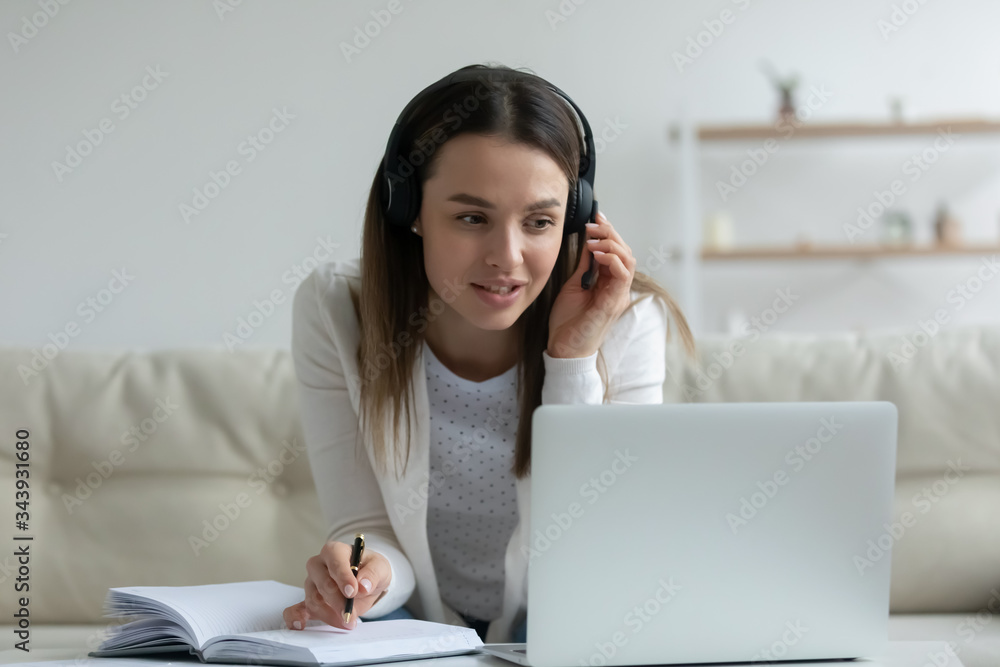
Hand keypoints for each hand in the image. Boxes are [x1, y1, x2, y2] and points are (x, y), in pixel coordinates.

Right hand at [282, 540, 390, 630]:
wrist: (366, 581)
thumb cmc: (370, 569)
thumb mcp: (380, 567)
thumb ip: (373, 574)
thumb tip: (363, 586)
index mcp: (335, 551)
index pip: (335, 561)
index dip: (343, 577)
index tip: (352, 592)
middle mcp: (319, 565)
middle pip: (323, 583)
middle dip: (338, 602)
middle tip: (351, 615)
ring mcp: (312, 583)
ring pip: (313, 599)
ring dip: (329, 615)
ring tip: (347, 622)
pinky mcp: (309, 600)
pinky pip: (296, 609)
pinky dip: (295, 617)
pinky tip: (299, 625)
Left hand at [547, 210, 635, 357]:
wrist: (563, 348)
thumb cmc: (568, 322)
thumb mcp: (574, 285)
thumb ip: (584, 266)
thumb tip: (587, 242)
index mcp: (609, 283)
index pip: (616, 252)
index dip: (608, 232)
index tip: (595, 217)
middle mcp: (617, 288)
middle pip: (625, 252)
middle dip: (610, 233)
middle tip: (593, 223)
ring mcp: (617, 296)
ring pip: (628, 261)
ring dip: (612, 244)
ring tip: (594, 238)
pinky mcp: (613, 304)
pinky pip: (622, 277)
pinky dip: (613, 260)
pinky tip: (598, 253)